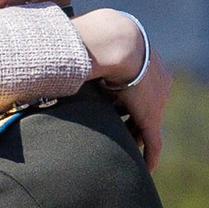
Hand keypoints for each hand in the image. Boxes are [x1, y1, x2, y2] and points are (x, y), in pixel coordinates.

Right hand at [73, 9, 167, 167]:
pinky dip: (150, 156)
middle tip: (115, 134)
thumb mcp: (87, 44)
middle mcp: (157, 81)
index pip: (136, 86)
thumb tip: (51, 49)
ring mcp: (156, 100)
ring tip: (122, 153)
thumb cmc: (94, 37)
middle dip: (130, 121)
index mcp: (145, 59)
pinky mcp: (151, 116)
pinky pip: (154, 142)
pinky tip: (146, 170)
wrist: (111, 40)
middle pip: (143, 107)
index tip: (108, 109)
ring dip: (133, 138)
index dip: (121, 100)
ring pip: (146, 125)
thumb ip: (76, 52)